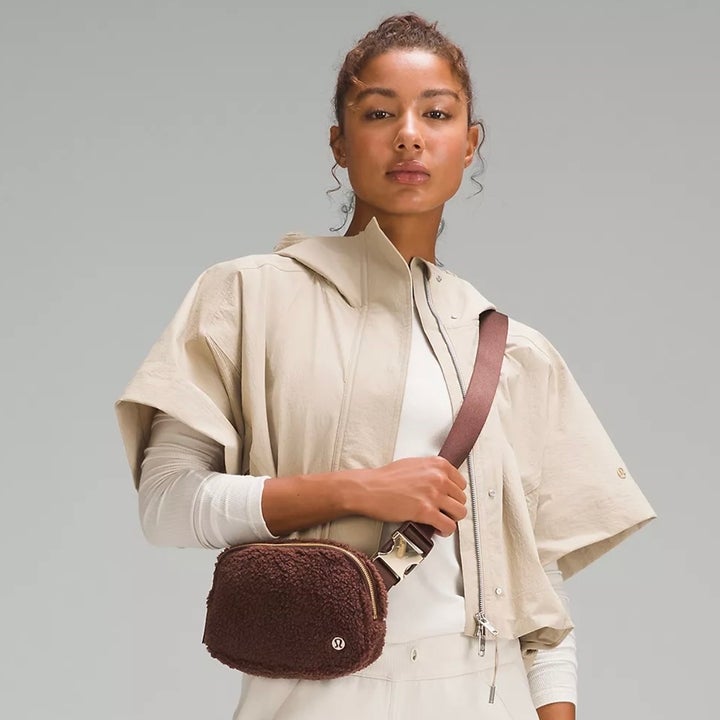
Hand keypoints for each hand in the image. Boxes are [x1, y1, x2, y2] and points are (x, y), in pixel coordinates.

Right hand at [351, 456, 467, 536]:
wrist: (370, 488)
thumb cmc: (386, 477)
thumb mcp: (414, 464)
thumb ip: (431, 471)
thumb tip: (441, 481)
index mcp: (438, 464)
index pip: (461, 483)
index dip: (454, 494)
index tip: (448, 499)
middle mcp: (439, 478)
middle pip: (461, 499)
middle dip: (452, 507)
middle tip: (441, 511)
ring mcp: (433, 495)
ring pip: (459, 513)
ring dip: (451, 519)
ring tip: (440, 520)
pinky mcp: (426, 511)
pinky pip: (448, 526)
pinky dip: (445, 531)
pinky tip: (437, 529)